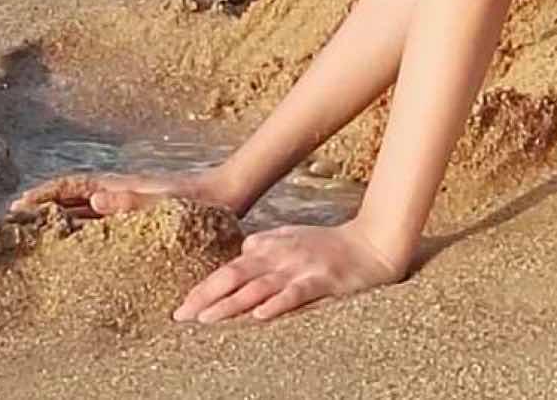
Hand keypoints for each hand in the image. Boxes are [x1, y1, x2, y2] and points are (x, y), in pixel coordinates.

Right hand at [11, 164, 244, 218]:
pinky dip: (85, 228)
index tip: (20, 204)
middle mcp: (121, 192)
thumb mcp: (162, 203)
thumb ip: (129, 202)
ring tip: (39, 234)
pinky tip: (81, 243)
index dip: (45, 194)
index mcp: (120, 186)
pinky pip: (103, 222)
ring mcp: (130, 203)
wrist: (226, 195)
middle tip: (18, 222)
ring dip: (62, 217)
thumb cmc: (196, 199)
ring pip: (86, 209)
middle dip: (46, 206)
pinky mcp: (141, 216)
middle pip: (74, 197)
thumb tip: (94, 200)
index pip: (73, 185)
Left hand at [174, 219, 402, 323]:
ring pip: (260, 286)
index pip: (232, 268)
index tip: (181, 307)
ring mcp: (303, 268)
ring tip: (207, 319)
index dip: (205, 287)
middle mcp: (284, 256)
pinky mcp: (324, 280)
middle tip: (181, 317)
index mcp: (275, 247)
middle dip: (207, 296)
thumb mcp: (298, 237)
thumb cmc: (334, 245)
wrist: (374, 243)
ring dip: (232, 303)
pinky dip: (277, 304)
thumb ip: (270, 242)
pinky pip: (297, 293)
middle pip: (238, 275)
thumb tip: (244, 248)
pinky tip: (260, 316)